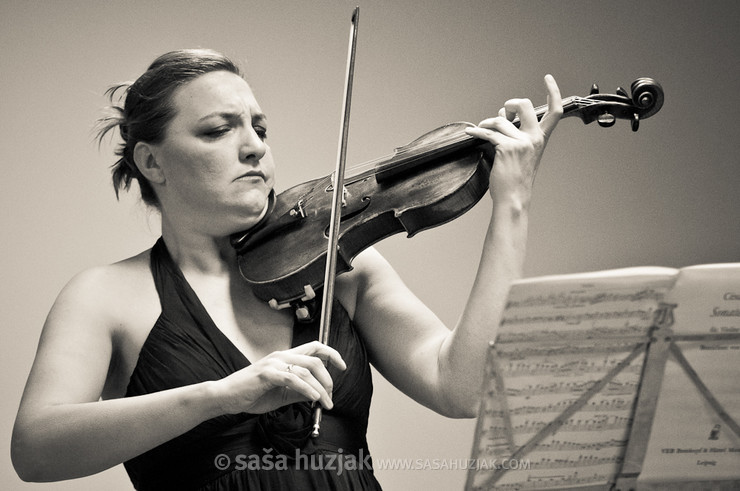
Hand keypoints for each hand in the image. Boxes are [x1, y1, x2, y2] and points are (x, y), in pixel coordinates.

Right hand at [213, 341, 345, 414]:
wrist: (226, 397)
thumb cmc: (252, 394)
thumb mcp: (281, 394)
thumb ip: (298, 392)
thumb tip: (318, 395)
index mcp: (285, 357)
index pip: (314, 347)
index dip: (332, 354)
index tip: (343, 366)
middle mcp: (281, 356)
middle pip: (315, 359)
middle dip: (328, 378)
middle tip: (331, 396)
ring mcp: (273, 363)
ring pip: (306, 370)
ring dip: (320, 388)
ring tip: (326, 402)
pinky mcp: (266, 374)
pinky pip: (292, 379)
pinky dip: (307, 388)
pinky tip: (313, 398)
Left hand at [465, 74, 561, 205]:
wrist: (513, 198)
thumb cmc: (515, 178)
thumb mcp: (522, 153)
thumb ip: (516, 134)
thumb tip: (502, 116)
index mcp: (541, 139)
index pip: (555, 112)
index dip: (553, 91)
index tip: (548, 78)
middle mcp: (534, 139)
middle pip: (525, 104)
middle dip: (510, 104)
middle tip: (501, 114)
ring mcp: (521, 143)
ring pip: (500, 120)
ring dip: (486, 123)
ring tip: (481, 130)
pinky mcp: (506, 148)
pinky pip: (488, 133)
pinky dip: (476, 132)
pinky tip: (470, 133)